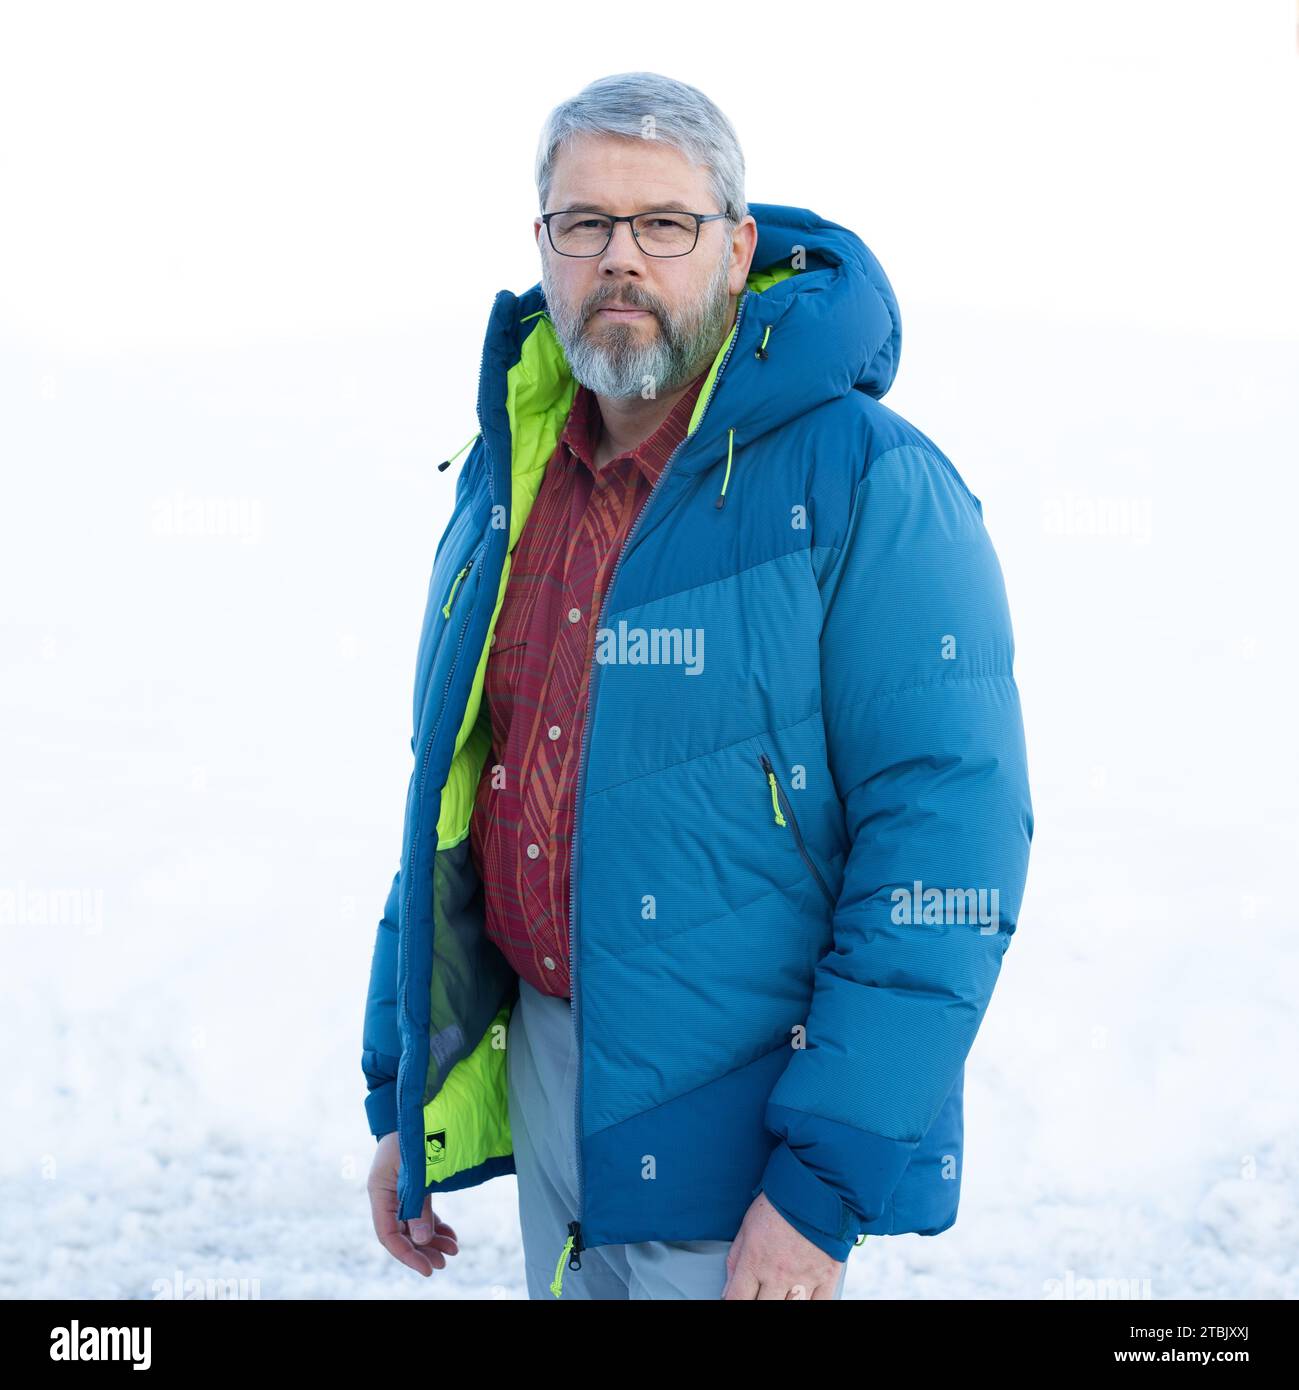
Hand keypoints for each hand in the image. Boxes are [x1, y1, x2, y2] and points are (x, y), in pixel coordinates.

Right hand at [367, 1131, 459, 1275]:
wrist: (417, 1107)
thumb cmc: (413, 1133)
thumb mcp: (416, 1170)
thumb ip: (417, 1205)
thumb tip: (422, 1240)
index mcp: (380, 1192)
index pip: (388, 1234)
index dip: (407, 1254)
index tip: (427, 1268)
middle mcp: (387, 1195)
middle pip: (402, 1233)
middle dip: (423, 1250)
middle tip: (444, 1263)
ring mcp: (400, 1191)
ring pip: (414, 1225)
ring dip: (432, 1239)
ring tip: (452, 1251)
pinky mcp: (414, 1185)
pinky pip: (422, 1212)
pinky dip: (435, 1224)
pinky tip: (450, 1235)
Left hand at [721, 1191, 844, 1298]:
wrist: (815, 1186)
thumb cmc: (780, 1202)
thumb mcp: (747, 1226)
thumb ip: (736, 1259)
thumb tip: (728, 1289)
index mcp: (755, 1260)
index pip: (737, 1299)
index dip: (733, 1303)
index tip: (736, 1299)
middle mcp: (778, 1274)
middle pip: (763, 1308)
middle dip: (758, 1302)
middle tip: (760, 1291)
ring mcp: (804, 1278)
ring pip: (791, 1308)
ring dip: (783, 1301)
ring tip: (781, 1291)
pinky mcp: (827, 1276)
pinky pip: (820, 1305)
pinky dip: (810, 1304)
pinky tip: (802, 1297)